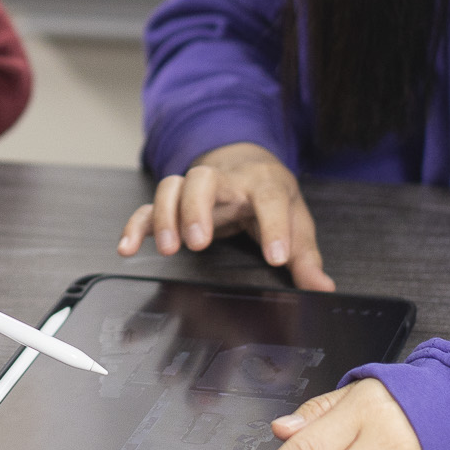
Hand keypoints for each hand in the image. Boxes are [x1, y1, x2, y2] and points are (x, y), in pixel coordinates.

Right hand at [117, 142, 334, 290]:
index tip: (277, 257)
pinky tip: (127, 247)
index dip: (275, 227)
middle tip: (199, 243)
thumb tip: (322, 287)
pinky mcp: (174, 201)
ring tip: (168, 248)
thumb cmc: (271, 195)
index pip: (270, 199)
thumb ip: (305, 255)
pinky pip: (148, 207)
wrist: (248, 163)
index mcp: (263, 183)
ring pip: (172, 186)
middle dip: (197, 209)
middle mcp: (226, 180)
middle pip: (204, 180)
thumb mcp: (296, 219)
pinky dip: (135, 225)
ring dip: (165, 216)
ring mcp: (195, 188)